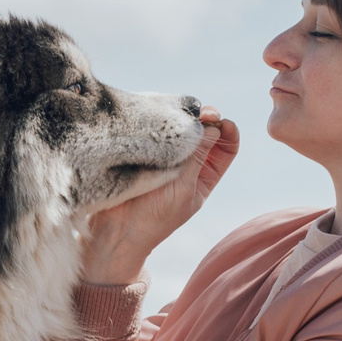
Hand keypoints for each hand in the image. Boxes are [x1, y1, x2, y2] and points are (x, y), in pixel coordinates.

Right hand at [81, 111, 239, 284]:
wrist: (114, 229)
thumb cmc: (154, 217)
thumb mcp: (184, 187)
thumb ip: (198, 156)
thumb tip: (215, 125)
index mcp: (204, 177)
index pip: (226, 148)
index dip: (226, 130)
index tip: (218, 120)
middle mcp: (187, 165)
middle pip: (204, 133)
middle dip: (203, 119)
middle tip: (197, 111)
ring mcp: (164, 156)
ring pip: (179, 129)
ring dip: (180, 119)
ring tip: (175, 114)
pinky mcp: (143, 150)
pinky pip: (156, 130)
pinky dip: (159, 121)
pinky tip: (157, 118)